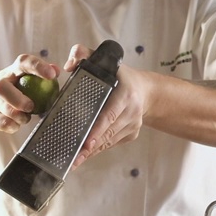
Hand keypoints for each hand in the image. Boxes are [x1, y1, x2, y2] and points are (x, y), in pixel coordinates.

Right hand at [0, 54, 59, 132]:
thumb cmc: (7, 88)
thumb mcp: (19, 78)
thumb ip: (38, 74)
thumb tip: (57, 70)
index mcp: (12, 72)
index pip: (23, 62)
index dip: (38, 66)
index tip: (52, 74)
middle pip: (5, 89)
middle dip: (21, 101)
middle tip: (31, 107)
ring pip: (7, 110)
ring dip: (21, 117)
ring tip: (25, 117)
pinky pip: (3, 123)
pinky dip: (13, 126)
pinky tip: (15, 124)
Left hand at [63, 44, 145, 167]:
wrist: (146, 91)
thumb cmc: (120, 75)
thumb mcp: (105, 60)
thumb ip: (83, 54)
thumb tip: (69, 65)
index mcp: (126, 94)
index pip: (109, 114)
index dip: (98, 130)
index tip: (86, 142)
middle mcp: (132, 112)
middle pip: (108, 132)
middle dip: (90, 147)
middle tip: (74, 158)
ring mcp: (133, 125)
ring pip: (109, 141)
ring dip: (92, 152)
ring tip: (75, 161)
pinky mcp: (131, 134)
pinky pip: (112, 143)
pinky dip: (98, 149)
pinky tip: (85, 156)